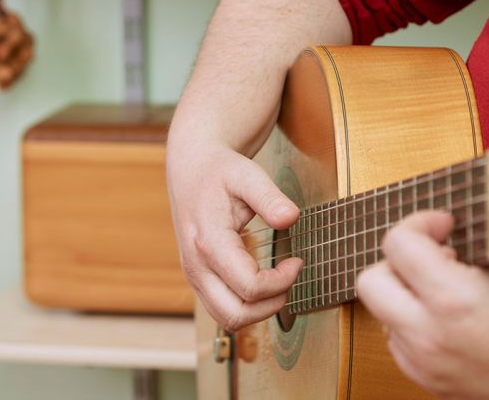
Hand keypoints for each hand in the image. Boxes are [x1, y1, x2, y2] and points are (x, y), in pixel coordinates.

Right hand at [166, 143, 301, 330]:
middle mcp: (196, 266)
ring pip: (227, 319)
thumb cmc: (221, 172)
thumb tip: (291, 218)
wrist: (192, 169)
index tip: (297, 261)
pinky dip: (245, 307)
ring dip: (258, 311)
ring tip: (279, 283)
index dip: (281, 281)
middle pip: (236, 315)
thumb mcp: (248, 175)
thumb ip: (270, 197)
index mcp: (208, 242)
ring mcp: (194, 275)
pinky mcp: (197, 278)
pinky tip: (262, 283)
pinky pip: (221, 310)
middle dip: (271, 305)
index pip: (250, 287)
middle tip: (290, 278)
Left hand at [356, 212, 488, 397]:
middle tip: (437, 256)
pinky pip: (396, 342)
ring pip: (381, 312)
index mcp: (454, 299)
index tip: (445, 224)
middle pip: (369, 280)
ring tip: (450, 287)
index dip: (419, 223)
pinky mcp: (428, 383)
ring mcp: (425, 365)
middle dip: (397, 260)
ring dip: (405, 292)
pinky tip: (450, 317)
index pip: (397, 244)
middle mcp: (430, 336)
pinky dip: (412, 323)